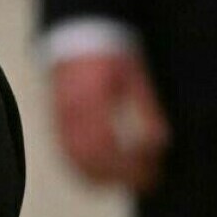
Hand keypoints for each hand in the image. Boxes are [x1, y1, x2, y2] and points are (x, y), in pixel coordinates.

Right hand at [52, 51, 168, 192]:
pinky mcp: (57, 122)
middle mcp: (70, 112)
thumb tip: (159, 145)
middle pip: (88, 159)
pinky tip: (107, 173)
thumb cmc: (112, 56)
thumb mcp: (136, 78)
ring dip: (102, 177)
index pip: (107, 144)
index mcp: (90, 99)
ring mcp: (60, 118)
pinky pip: (67, 154)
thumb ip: (147, 111)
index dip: (130, 163)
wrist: (79, 36)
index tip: (155, 167)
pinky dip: (86, 170)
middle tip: (149, 179)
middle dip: (119, 175)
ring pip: (74, 161)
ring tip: (131, 179)